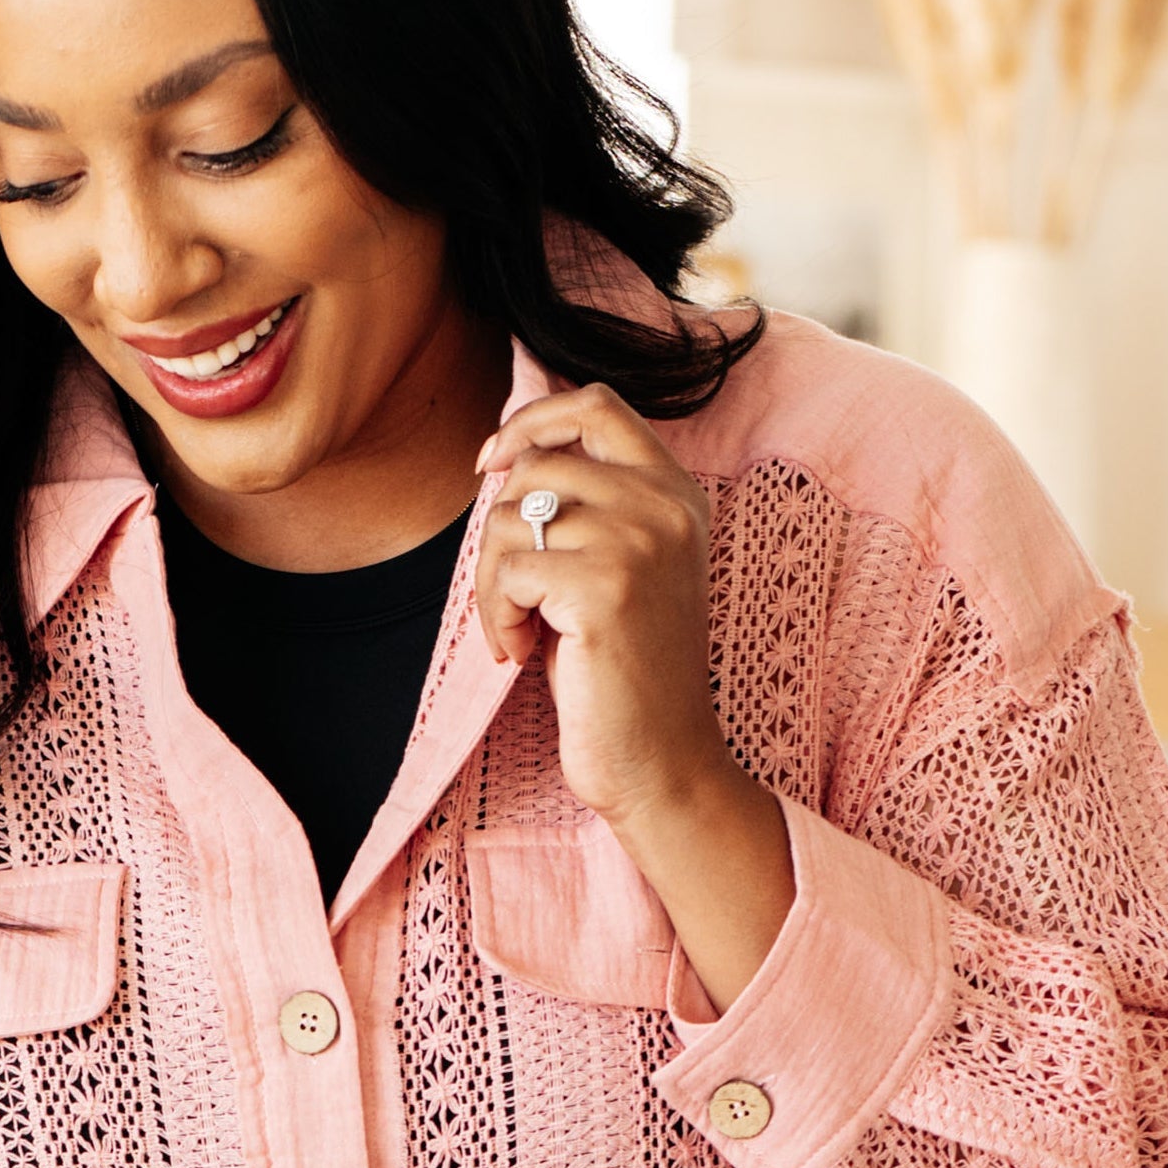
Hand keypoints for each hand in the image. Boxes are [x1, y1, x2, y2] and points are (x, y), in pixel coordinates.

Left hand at [474, 385, 795, 1007]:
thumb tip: (501, 458)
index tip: (491, 464)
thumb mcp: (614, 570)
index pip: (596, 404)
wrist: (661, 763)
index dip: (531, 421)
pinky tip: (518, 653)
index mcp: (676, 492)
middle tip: (508, 597)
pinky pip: (508, 569)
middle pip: (537, 467)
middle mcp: (665, 505)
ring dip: (491, 580)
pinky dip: (495, 616)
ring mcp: (638, 542)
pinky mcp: (603, 589)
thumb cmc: (622, 675)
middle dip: (498, 531)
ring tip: (517, 631)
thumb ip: (584, 508)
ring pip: (512, 516)